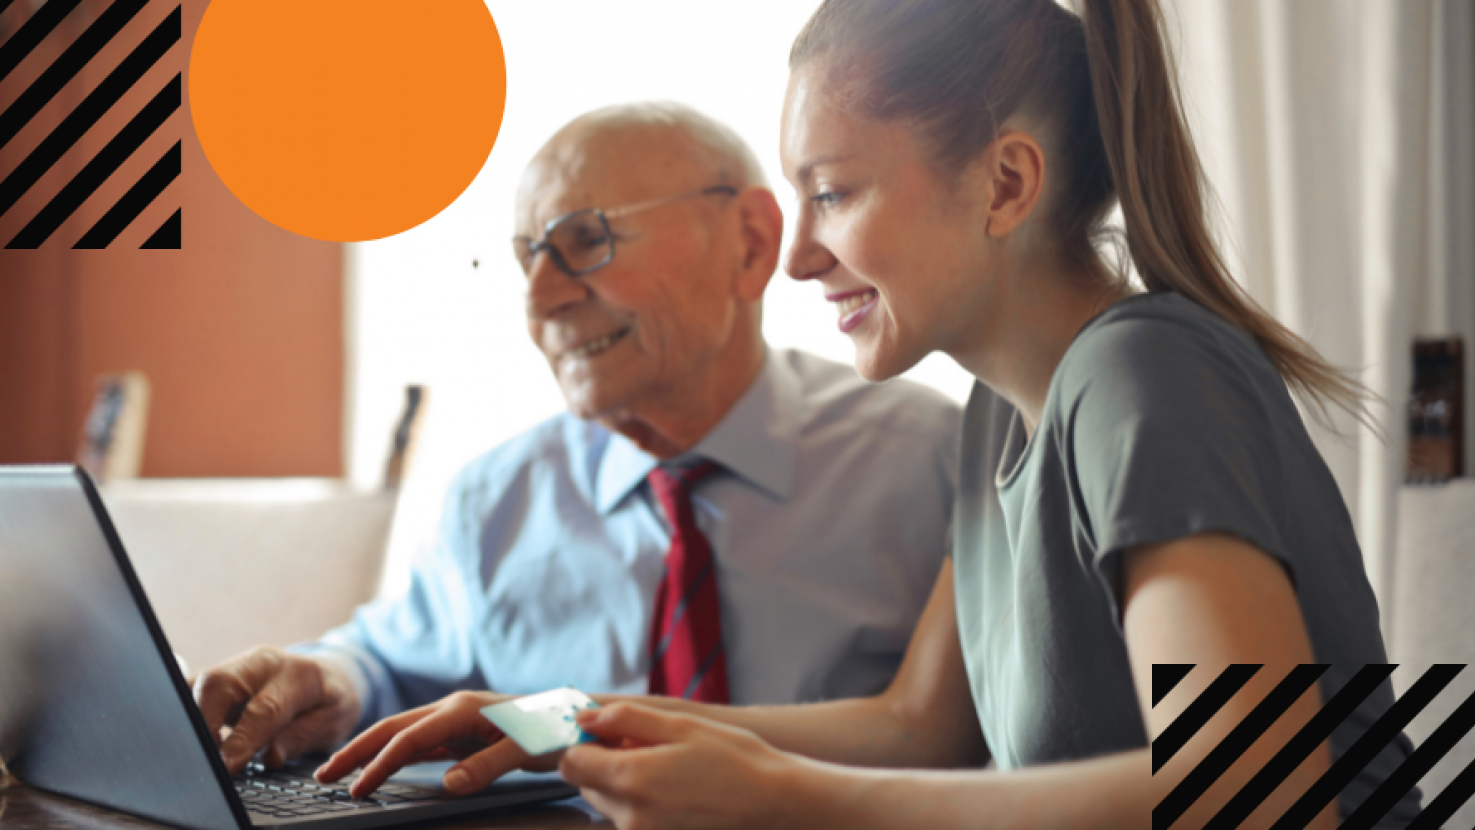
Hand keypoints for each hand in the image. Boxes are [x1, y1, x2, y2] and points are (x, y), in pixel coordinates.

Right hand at [192, 647, 360, 774]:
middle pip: (218, 684)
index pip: (264, 708)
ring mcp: (237, 666)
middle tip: (205, 761)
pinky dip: (186, 715)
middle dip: (204, 724)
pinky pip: (191, 691)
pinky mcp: (218, 677)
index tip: (226, 767)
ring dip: (191, 720)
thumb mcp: (332, 723)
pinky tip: (191, 739)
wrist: (327, 676)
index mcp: (298, 674)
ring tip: (197, 754)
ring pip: (198, 685)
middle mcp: (262, 663)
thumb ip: (300, 738)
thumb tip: (270, 756)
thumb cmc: (329, 702)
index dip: (242, 740)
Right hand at [315, 691, 556, 798]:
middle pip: (392, 728)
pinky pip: (419, 743)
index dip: (380, 764)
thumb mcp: (525, 751)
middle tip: (322, 776)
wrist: (576, 716)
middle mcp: (452, 709)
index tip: (357, 789)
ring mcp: (455, 719)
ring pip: (401, 734)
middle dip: (356, 751)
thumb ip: (487, 766)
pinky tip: (380, 767)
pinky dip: (393, 754)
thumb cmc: (554, 729)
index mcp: (462, 710)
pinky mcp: (461, 731)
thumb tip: (448, 785)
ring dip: (369, 751)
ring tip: (339, 773)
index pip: (409, 739)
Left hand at [561, 703, 799, 829]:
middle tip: (646, 745)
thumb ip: (626, 719)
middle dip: (605, 762)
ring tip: (667, 768)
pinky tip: (675, 789)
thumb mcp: (681, 725)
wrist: (774, 803)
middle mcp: (630, 816)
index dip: (584, 741)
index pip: (572, 762)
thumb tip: (584, 717)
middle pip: (588, 784)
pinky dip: (642, 803)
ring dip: (624, 783)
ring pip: (609, 803)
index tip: (607, 731)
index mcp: (631, 779)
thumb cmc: (734, 759)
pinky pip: (631, 820)